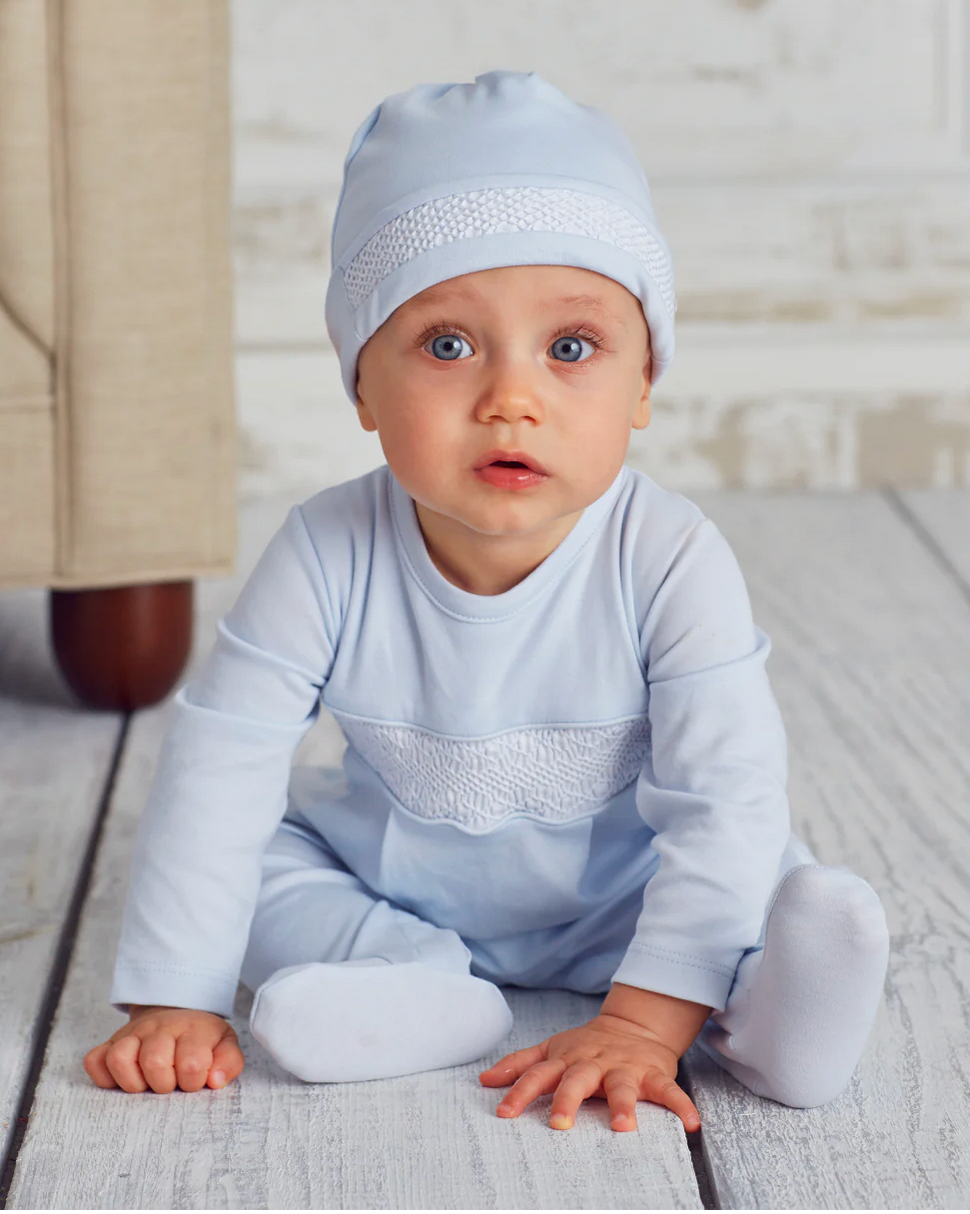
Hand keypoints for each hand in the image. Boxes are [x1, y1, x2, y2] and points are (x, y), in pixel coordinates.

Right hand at [83, 1005, 244, 1093]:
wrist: (177, 1014)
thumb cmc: (201, 1040)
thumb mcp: (224, 1046)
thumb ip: (229, 1062)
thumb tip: (215, 1080)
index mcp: (192, 1029)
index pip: (191, 1063)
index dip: (194, 1081)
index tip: (196, 1080)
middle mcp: (159, 1028)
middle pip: (154, 1061)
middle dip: (164, 1084)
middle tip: (171, 1083)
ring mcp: (132, 1034)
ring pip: (119, 1058)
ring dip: (133, 1082)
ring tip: (147, 1084)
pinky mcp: (109, 1043)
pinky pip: (94, 1061)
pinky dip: (105, 1077)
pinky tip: (123, 1080)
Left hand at [479, 1012, 700, 1132]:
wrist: (634, 1024)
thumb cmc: (586, 1046)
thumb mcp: (551, 1049)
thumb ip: (520, 1065)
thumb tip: (484, 1081)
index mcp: (566, 1059)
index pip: (538, 1074)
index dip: (520, 1092)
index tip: (504, 1113)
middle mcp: (593, 1063)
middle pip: (577, 1080)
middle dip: (567, 1099)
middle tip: (559, 1124)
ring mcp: (624, 1067)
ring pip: (623, 1085)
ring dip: (623, 1104)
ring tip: (623, 1127)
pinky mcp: (654, 1073)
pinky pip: (669, 1089)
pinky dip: (681, 1105)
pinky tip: (691, 1123)